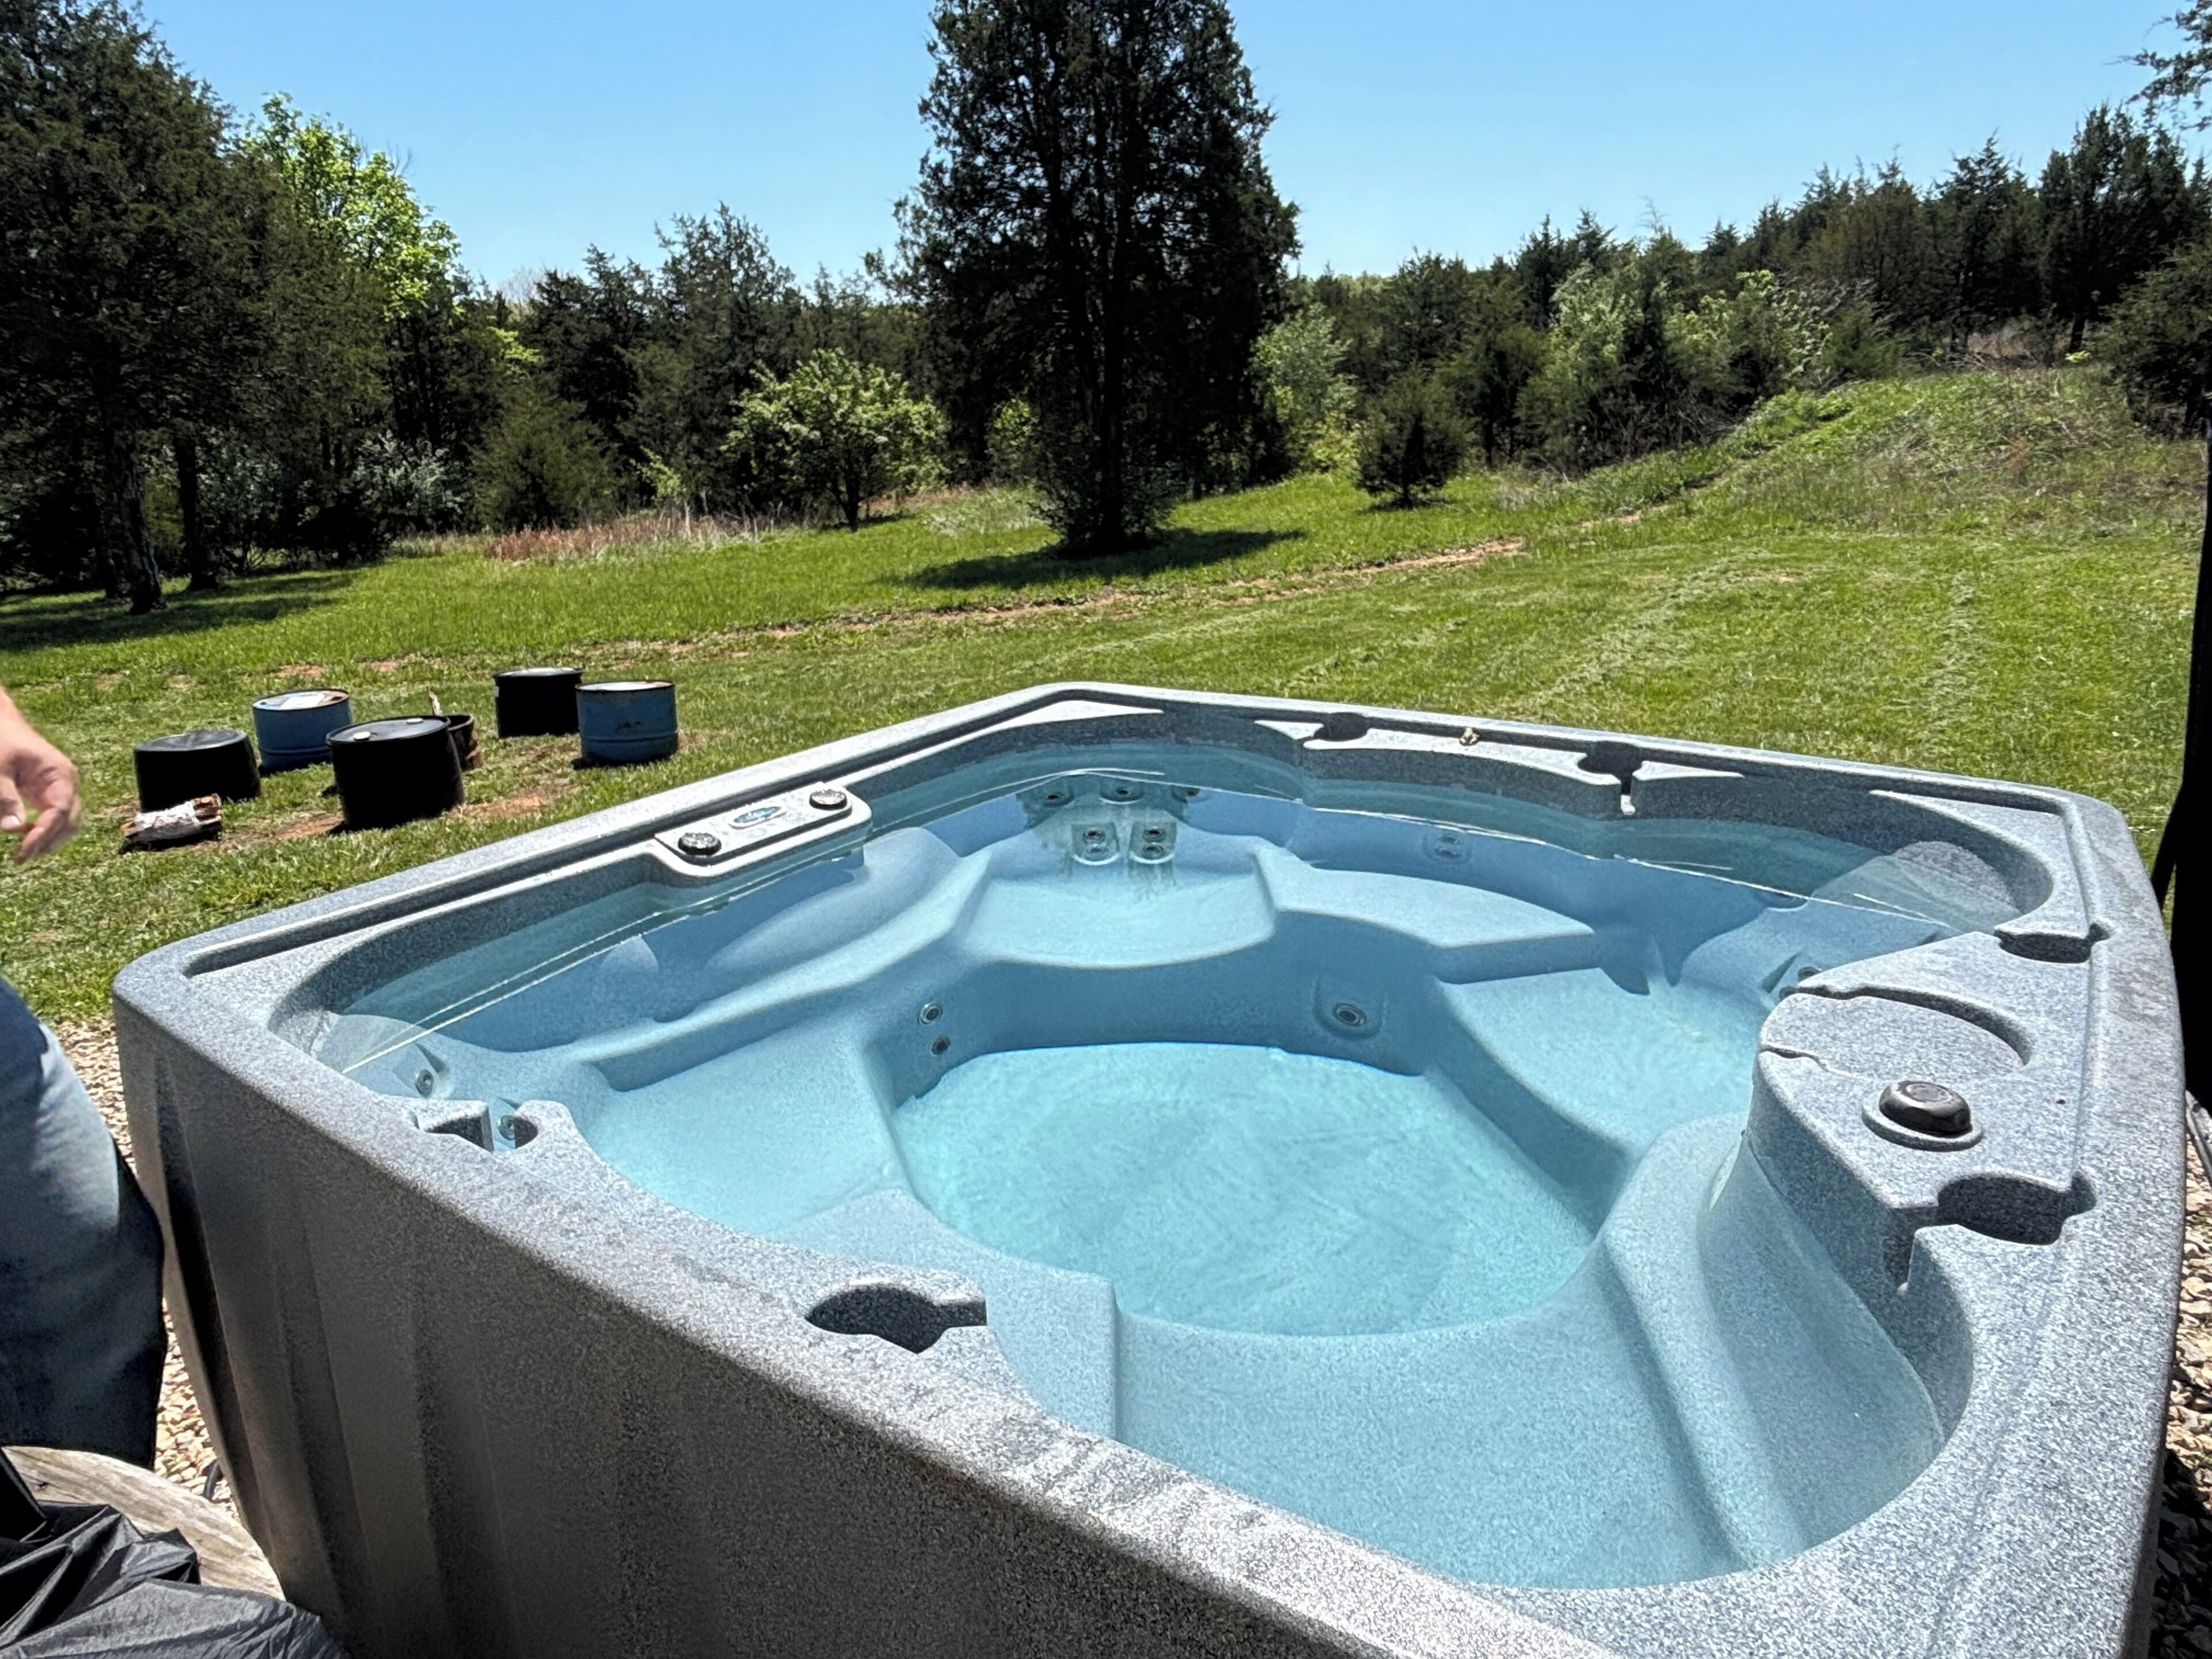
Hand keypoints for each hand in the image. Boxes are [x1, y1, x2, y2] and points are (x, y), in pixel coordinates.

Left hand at [0, 712, 80, 863]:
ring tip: (23, 852)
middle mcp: (67, 784)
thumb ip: (6, 798)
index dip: (43, 834)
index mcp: (61, 774)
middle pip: (70, 821)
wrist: (2, 726)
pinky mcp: (51, 794)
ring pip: (67, 823)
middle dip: (48, 842)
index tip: (23, 852)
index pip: (60, 812)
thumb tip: (12, 828)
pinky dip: (43, 831)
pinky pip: (55, 818)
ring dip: (48, 840)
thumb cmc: (1, 742)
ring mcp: (62, 789)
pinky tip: (25, 837)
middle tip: (20, 858)